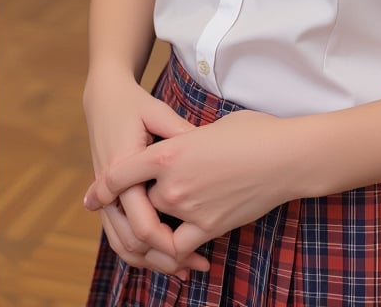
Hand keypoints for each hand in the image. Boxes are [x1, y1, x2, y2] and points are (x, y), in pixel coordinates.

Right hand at [83, 70, 209, 274]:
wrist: (104, 99)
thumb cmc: (135, 104)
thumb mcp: (158, 113)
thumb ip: (180, 133)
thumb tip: (209, 151)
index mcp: (122, 169)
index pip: (143, 223)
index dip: (169, 243)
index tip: (197, 252)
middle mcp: (110, 190)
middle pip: (131, 243)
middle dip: (162, 260)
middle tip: (196, 267)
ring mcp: (105, 197)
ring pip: (122, 245)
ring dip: (150, 262)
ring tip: (183, 270)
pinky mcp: (108, 200)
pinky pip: (118, 235)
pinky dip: (138, 251)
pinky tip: (163, 256)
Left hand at [84, 109, 296, 267]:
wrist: (285, 156)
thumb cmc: (253, 133)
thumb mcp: (210, 128)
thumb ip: (186, 142)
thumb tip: (181, 151)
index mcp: (169, 152)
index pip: (122, 173)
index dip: (104, 186)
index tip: (95, 196)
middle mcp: (172, 183)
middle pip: (140, 201)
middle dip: (142, 202)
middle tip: (142, 202)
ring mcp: (189, 208)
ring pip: (157, 226)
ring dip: (158, 227)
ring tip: (159, 229)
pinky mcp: (209, 228)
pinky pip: (180, 246)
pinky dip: (177, 251)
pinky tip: (182, 252)